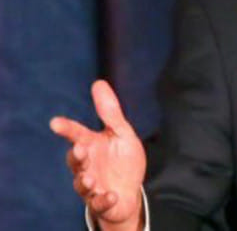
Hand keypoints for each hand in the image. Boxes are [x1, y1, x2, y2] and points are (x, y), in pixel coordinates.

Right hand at [50, 80, 145, 230]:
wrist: (129, 192)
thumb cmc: (122, 160)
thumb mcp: (121, 133)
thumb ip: (110, 112)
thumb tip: (98, 82)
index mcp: (91, 145)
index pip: (76, 135)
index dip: (67, 128)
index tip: (55, 122)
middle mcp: (87, 165)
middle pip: (76, 160)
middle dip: (76, 156)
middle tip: (80, 149)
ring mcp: (92, 185)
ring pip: (82, 184)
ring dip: (85, 181)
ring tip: (90, 179)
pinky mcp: (101, 202)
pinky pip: (99, 203)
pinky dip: (103, 200)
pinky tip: (110, 195)